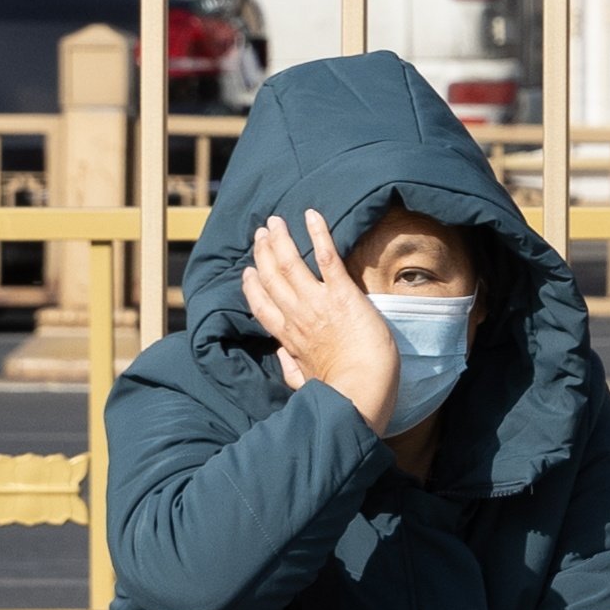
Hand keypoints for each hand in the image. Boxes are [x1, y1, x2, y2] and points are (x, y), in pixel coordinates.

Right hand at [240, 209, 398, 433]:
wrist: (361, 392)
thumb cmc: (341, 393)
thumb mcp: (306, 384)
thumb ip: (291, 368)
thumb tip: (282, 355)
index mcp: (288, 338)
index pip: (262, 306)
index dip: (253, 286)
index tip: (248, 272)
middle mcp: (297, 315)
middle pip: (272, 278)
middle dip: (264, 253)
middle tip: (261, 234)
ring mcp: (317, 302)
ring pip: (290, 263)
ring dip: (281, 239)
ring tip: (275, 222)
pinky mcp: (343, 294)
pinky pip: (327, 257)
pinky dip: (318, 234)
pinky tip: (311, 216)